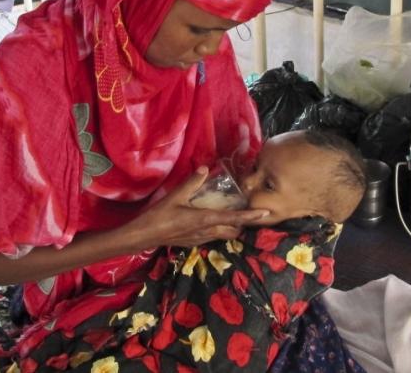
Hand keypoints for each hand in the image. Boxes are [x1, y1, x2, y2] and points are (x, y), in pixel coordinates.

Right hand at [121, 167, 269, 249]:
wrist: (144, 236)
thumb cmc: (159, 216)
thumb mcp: (175, 196)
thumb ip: (191, 183)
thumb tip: (204, 168)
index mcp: (205, 220)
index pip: (234, 219)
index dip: (251, 216)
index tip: (266, 213)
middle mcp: (207, 232)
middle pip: (233, 231)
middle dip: (244, 224)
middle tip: (249, 212)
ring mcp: (200, 239)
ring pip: (223, 235)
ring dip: (232, 228)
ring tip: (235, 215)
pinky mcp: (193, 242)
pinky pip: (212, 237)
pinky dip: (219, 230)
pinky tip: (213, 221)